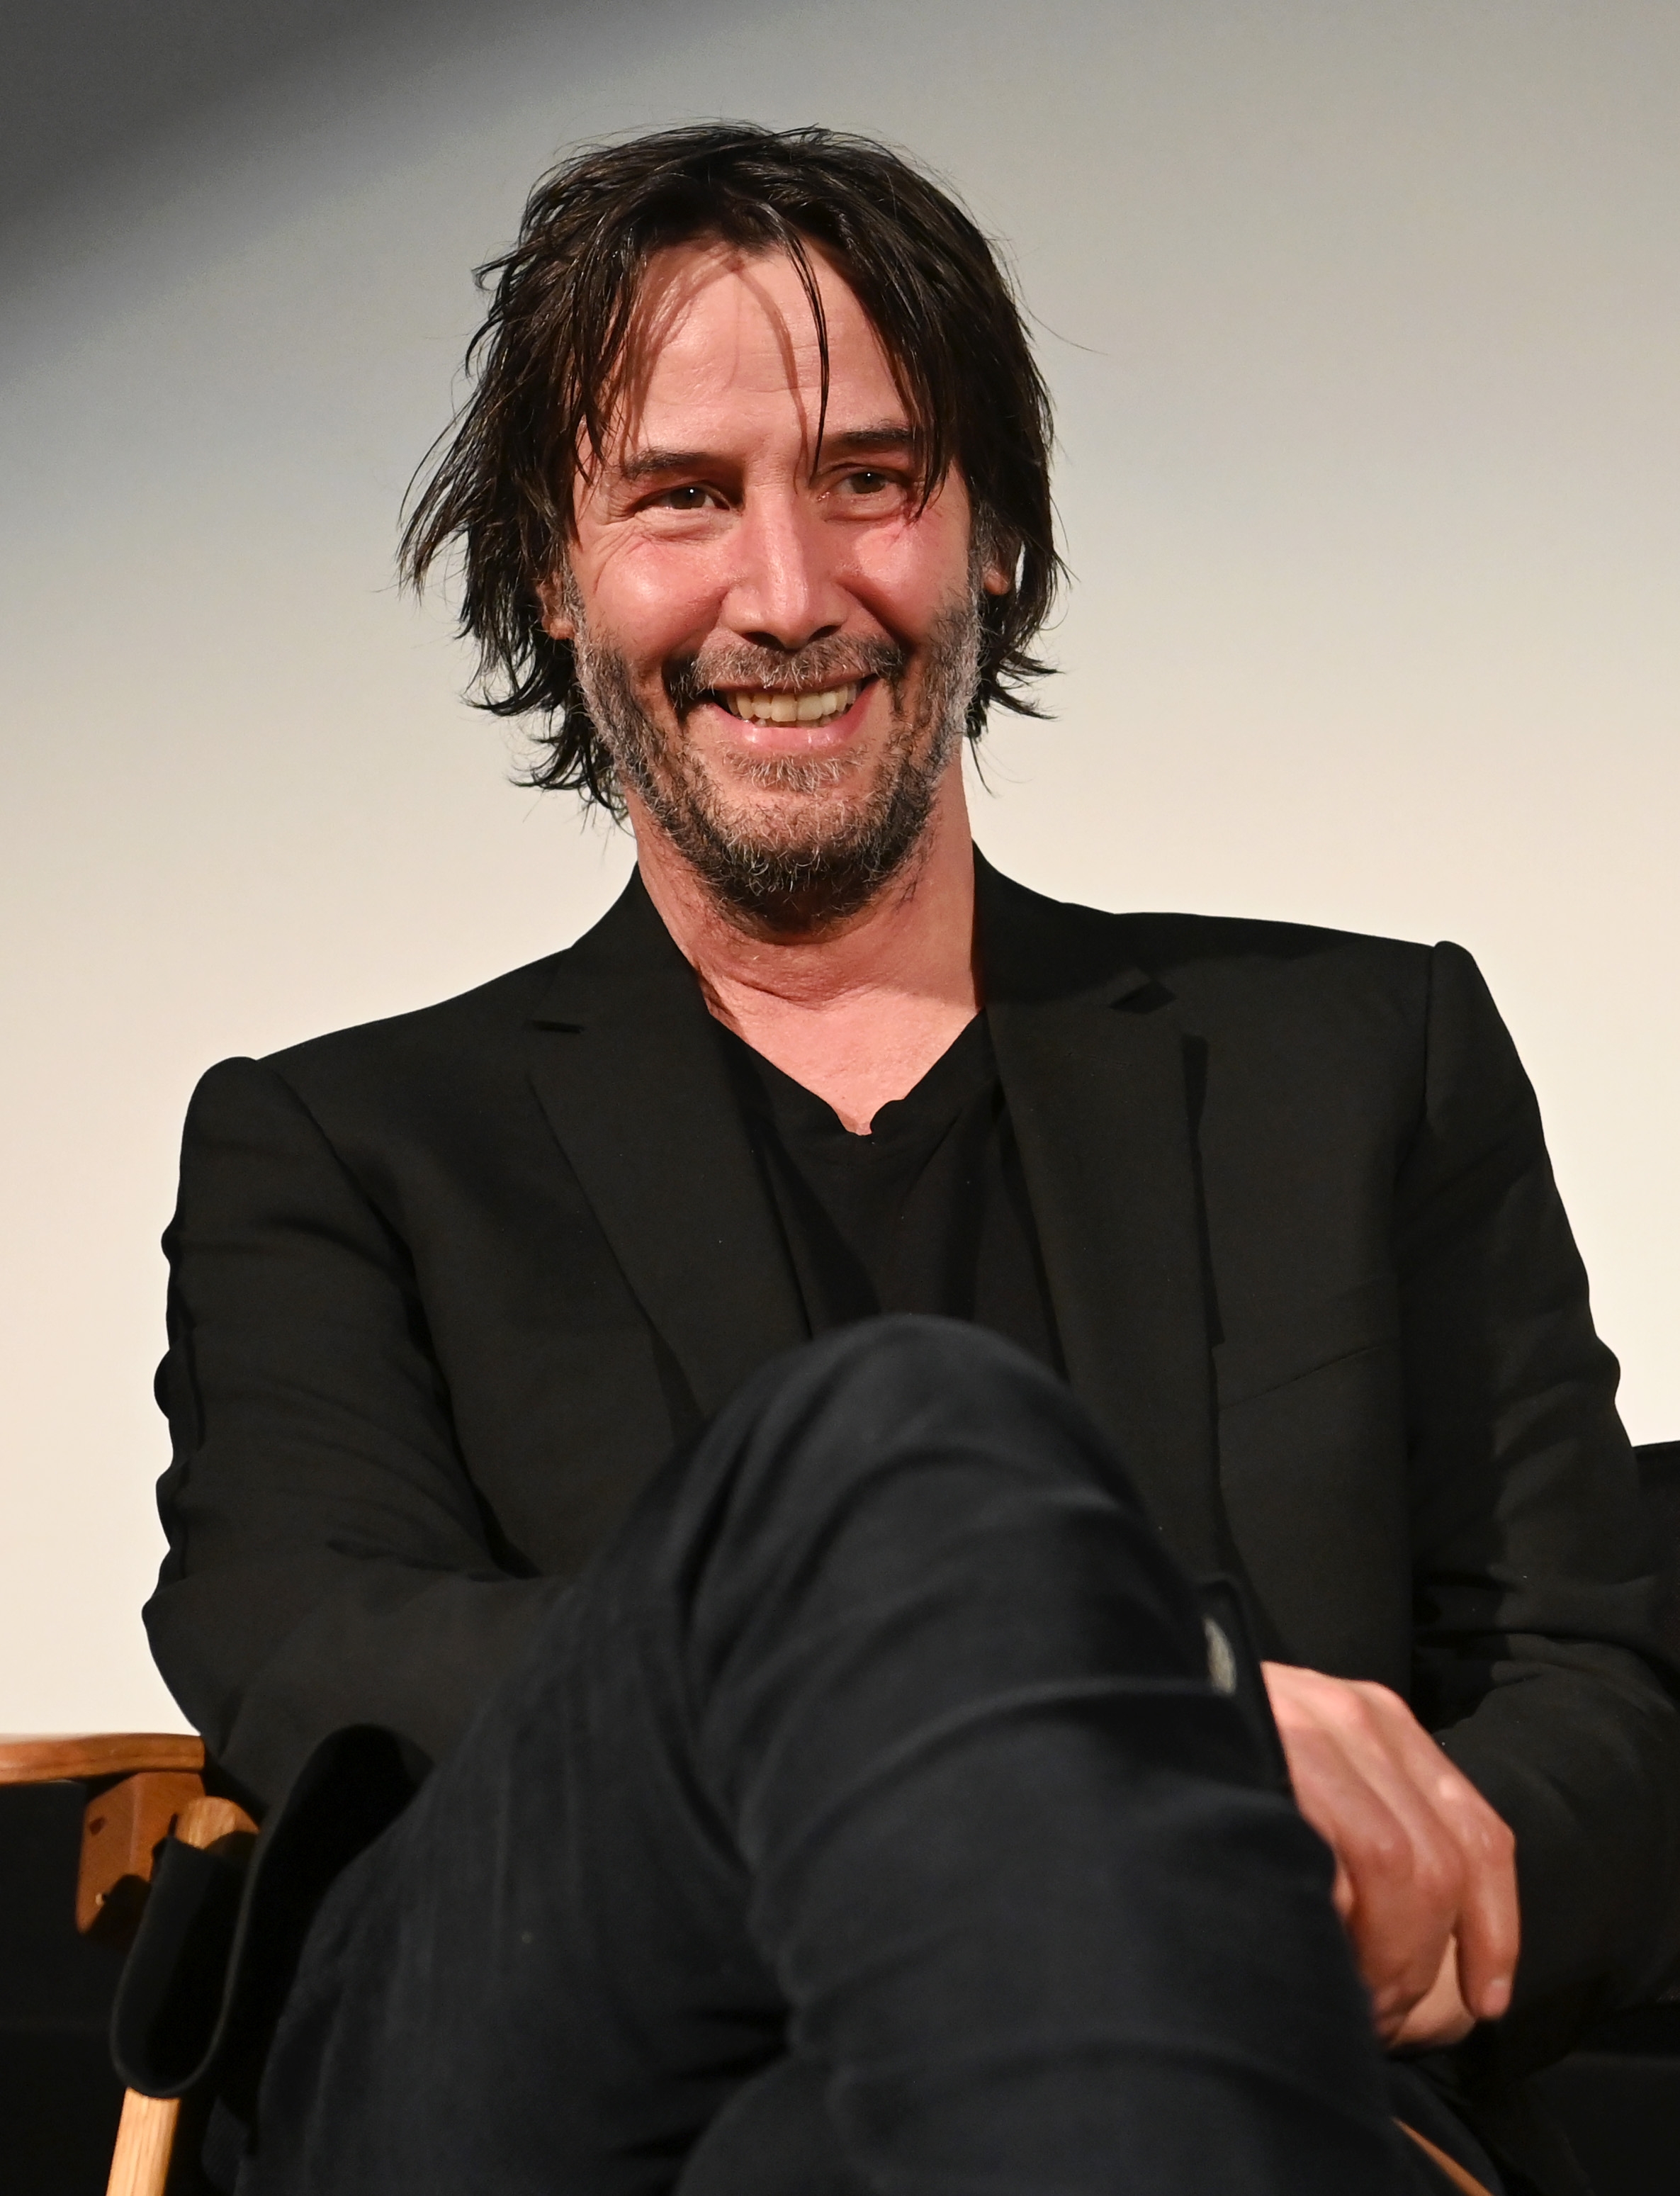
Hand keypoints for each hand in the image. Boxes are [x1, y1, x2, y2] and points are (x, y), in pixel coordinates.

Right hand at [1261, 1663, 1517, 2046]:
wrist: (1133, 1707)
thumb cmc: (1233, 1773)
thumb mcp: (1325, 1789)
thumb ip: (1389, 1854)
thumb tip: (1455, 1990)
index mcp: (1385, 1726)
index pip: (1478, 1834)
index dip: (1494, 1929)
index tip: (1483, 2001)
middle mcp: (1354, 1715)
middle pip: (1438, 1861)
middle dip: (1420, 1961)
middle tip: (1383, 2014)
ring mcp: (1305, 1722)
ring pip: (1396, 1860)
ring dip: (1383, 1954)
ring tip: (1348, 1996)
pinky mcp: (1260, 1746)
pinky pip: (1328, 1853)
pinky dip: (1332, 1919)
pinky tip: (1306, 1944)